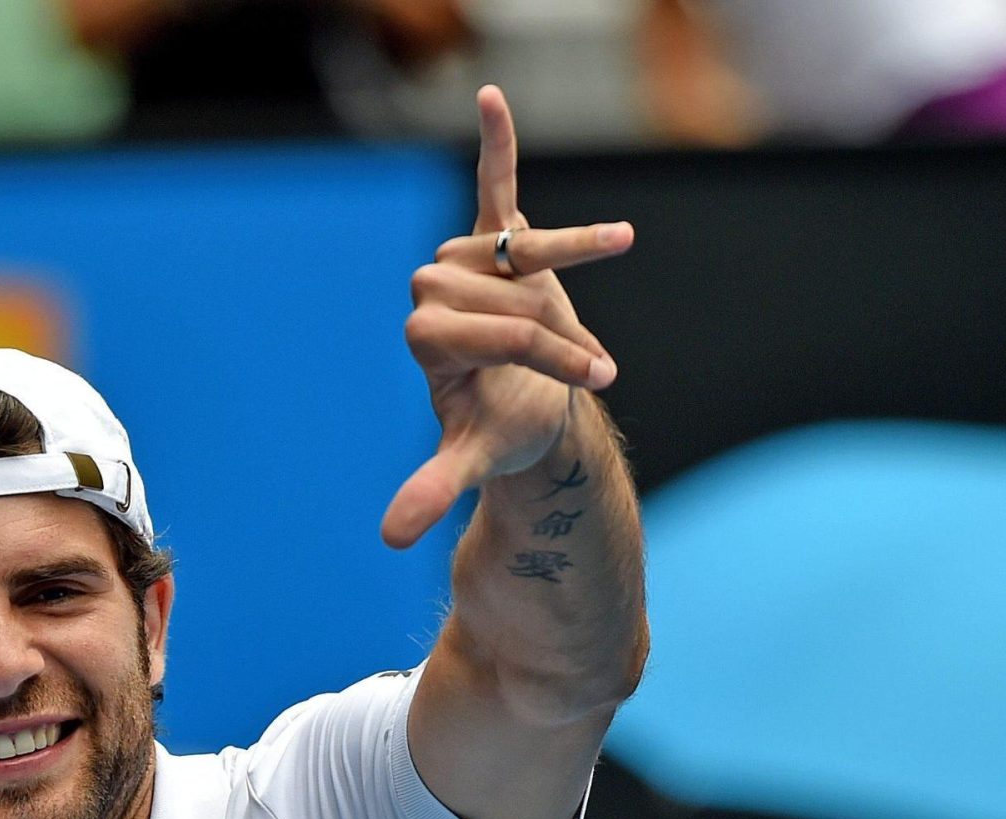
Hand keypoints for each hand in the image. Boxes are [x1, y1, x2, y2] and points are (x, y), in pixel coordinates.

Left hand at [380, 85, 634, 547]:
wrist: (528, 405)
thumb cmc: (503, 428)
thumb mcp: (474, 459)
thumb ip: (435, 486)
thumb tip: (392, 537)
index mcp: (425, 340)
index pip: (488, 331)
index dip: (546, 355)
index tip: (597, 378)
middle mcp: (434, 294)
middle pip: (507, 295)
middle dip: (557, 331)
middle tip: (585, 363)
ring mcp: (467, 262)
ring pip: (527, 250)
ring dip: (570, 262)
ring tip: (613, 258)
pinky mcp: (500, 237)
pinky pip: (495, 183)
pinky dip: (496, 141)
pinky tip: (493, 95)